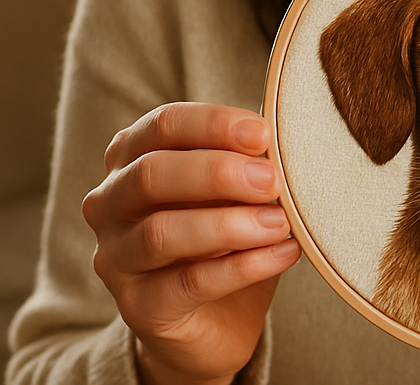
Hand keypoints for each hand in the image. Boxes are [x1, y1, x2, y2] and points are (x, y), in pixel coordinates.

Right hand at [82, 103, 301, 384]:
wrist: (216, 318)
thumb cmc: (227, 231)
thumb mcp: (237, 188)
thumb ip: (247, 161)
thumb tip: (280, 141)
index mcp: (131, 156)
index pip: (163, 125)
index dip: (213, 124)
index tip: (263, 133)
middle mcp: (110, 203)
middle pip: (151, 174)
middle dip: (218, 173)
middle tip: (272, 180)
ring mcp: (116, 258)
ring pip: (162, 233)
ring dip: (230, 224)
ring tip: (281, 223)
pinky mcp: (137, 307)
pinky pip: (188, 283)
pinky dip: (244, 266)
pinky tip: (284, 253)